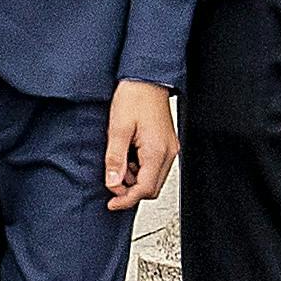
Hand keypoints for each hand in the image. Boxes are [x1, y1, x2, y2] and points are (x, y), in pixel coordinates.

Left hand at [103, 79, 179, 211]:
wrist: (147, 78)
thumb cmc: (135, 96)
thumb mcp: (117, 128)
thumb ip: (115, 159)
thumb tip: (113, 183)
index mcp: (157, 151)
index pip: (144, 189)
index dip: (126, 200)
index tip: (112, 203)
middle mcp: (168, 152)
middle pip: (151, 188)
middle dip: (130, 190)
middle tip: (112, 179)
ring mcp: (169, 148)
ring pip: (153, 178)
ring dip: (134, 178)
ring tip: (119, 159)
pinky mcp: (166, 144)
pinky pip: (154, 166)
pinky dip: (140, 168)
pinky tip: (128, 153)